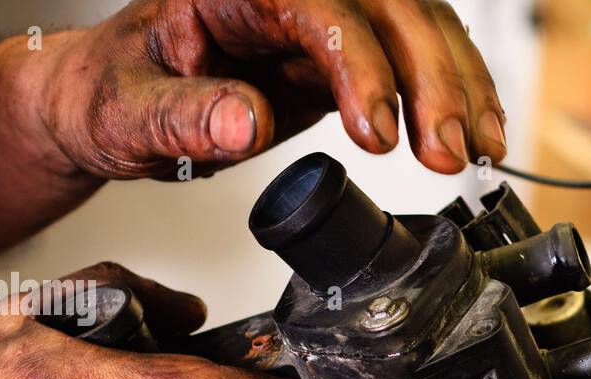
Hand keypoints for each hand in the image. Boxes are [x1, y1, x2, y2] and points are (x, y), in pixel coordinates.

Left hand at [37, 0, 506, 178]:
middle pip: (388, 6)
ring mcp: (326, 15)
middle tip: (448, 152)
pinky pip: (417, 56)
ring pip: (418, 24)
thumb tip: (244, 121)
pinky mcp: (347, 50)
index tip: (377, 133)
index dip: (360, 64)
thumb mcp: (125, 110)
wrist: (114, 97)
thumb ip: (183, 116)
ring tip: (477, 150)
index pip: (319, 4)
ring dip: (457, 88)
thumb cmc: (111, 91)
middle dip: (430, 79)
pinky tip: (479, 133)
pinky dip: (454, 93)